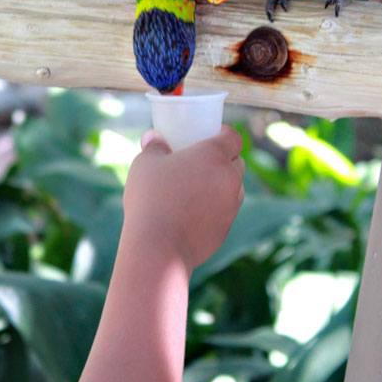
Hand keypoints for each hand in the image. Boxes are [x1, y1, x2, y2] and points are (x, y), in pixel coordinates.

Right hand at [123, 124, 244, 272]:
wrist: (158, 247)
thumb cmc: (151, 199)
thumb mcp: (144, 165)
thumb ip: (154, 147)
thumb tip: (154, 138)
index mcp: (214, 155)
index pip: (233, 137)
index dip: (224, 134)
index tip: (212, 135)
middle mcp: (229, 179)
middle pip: (237, 163)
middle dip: (225, 160)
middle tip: (202, 162)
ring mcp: (231, 206)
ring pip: (235, 189)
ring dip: (222, 186)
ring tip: (198, 189)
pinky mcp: (226, 230)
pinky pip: (225, 213)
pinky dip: (215, 209)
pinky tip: (193, 213)